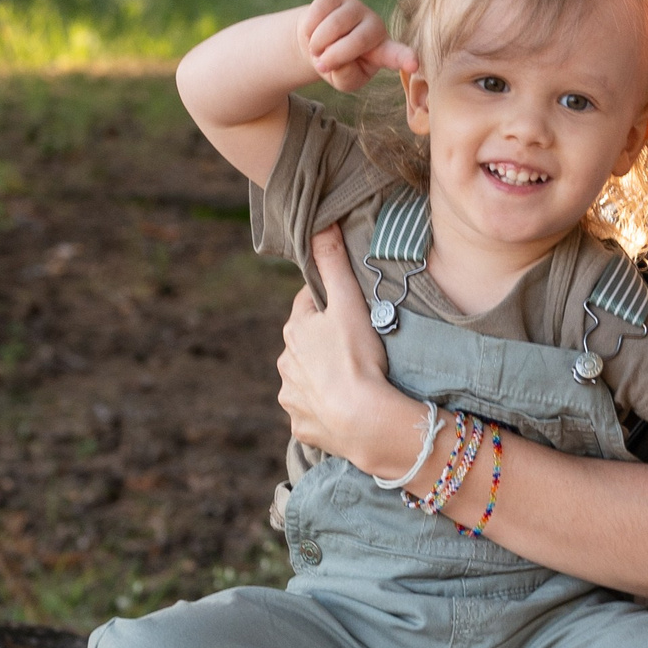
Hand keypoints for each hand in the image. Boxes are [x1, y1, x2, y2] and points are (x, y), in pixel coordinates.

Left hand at [277, 228, 409, 468]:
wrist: (362, 420)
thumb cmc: (357, 357)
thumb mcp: (349, 303)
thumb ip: (334, 263)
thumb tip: (321, 222)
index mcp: (294, 330)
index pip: (308, 303)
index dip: (328, 302)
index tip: (349, 308)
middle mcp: (285, 363)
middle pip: (305, 343)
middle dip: (324, 341)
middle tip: (356, 345)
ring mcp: (291, 397)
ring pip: (305, 378)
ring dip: (322, 376)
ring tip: (352, 380)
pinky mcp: (301, 425)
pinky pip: (311, 411)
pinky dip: (324, 407)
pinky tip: (344, 407)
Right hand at [298, 0, 416, 93]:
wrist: (318, 43)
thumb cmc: (338, 65)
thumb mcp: (344, 80)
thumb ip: (346, 77)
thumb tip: (339, 62)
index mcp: (383, 51)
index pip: (396, 55)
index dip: (405, 58)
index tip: (414, 64)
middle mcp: (375, 25)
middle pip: (356, 41)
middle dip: (333, 57)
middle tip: (323, 64)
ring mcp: (356, 7)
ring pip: (333, 26)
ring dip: (317, 44)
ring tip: (318, 49)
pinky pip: (317, 12)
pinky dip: (308, 30)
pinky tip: (313, 33)